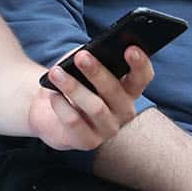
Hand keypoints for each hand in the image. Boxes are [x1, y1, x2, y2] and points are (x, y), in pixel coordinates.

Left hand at [28, 45, 152, 150]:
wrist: (49, 110)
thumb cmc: (73, 81)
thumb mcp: (82, 65)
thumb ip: (90, 57)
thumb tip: (87, 53)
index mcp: (129, 89)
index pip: (142, 77)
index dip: (140, 63)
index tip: (130, 48)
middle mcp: (124, 111)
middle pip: (115, 91)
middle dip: (97, 72)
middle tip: (80, 56)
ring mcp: (108, 129)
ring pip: (95, 107)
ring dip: (74, 87)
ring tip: (55, 72)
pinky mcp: (88, 142)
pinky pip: (75, 122)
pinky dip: (62, 106)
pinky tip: (53, 95)